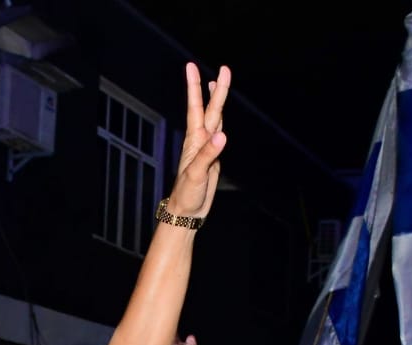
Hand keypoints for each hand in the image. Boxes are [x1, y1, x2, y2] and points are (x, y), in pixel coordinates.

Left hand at [163, 64, 230, 218]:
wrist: (186, 212)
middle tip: (225, 68)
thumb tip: (222, 135)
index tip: (192, 66)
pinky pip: (218, 135)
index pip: (196, 108)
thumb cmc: (187, 194)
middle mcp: (200, 140)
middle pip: (210, 110)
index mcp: (194, 140)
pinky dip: (220, 122)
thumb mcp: (196, 174)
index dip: (195, 87)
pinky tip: (220, 118)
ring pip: (214, 119)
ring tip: (218, 83)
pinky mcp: (213, 158)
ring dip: (216, 101)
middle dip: (217, 89)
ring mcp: (206, 148)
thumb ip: (208, 154)